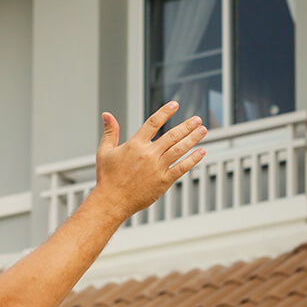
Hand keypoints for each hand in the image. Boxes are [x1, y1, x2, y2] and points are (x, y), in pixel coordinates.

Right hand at [93, 101, 207, 218]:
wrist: (111, 201)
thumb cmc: (107, 178)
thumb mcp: (104, 152)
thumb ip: (110, 132)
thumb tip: (107, 115)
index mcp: (134, 145)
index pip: (153, 123)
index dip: (165, 112)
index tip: (174, 105)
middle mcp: (148, 155)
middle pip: (172, 135)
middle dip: (187, 126)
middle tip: (197, 119)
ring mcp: (157, 168)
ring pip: (179, 149)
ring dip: (193, 138)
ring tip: (202, 130)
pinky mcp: (163, 181)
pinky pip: (182, 168)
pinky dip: (193, 159)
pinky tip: (201, 152)